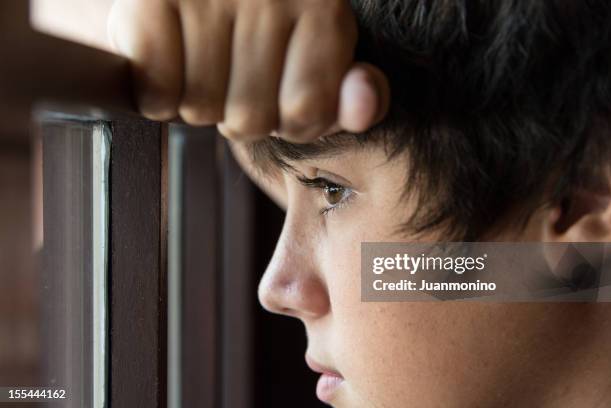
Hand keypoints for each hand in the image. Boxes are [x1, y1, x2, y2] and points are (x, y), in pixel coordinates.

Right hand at [108, 0, 389, 142]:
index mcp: (322, 5)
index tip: (276, 91)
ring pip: (202, 110)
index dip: (285, 120)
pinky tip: (167, 61)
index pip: (306, 115)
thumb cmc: (257, 36)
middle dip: (237, 112)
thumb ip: (345, 99)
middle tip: (230, 76)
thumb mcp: (315, 66)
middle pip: (250, 119)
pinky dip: (157, 96)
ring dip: (196, 103)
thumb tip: (365, 108)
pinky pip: (156, 96)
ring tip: (198, 64)